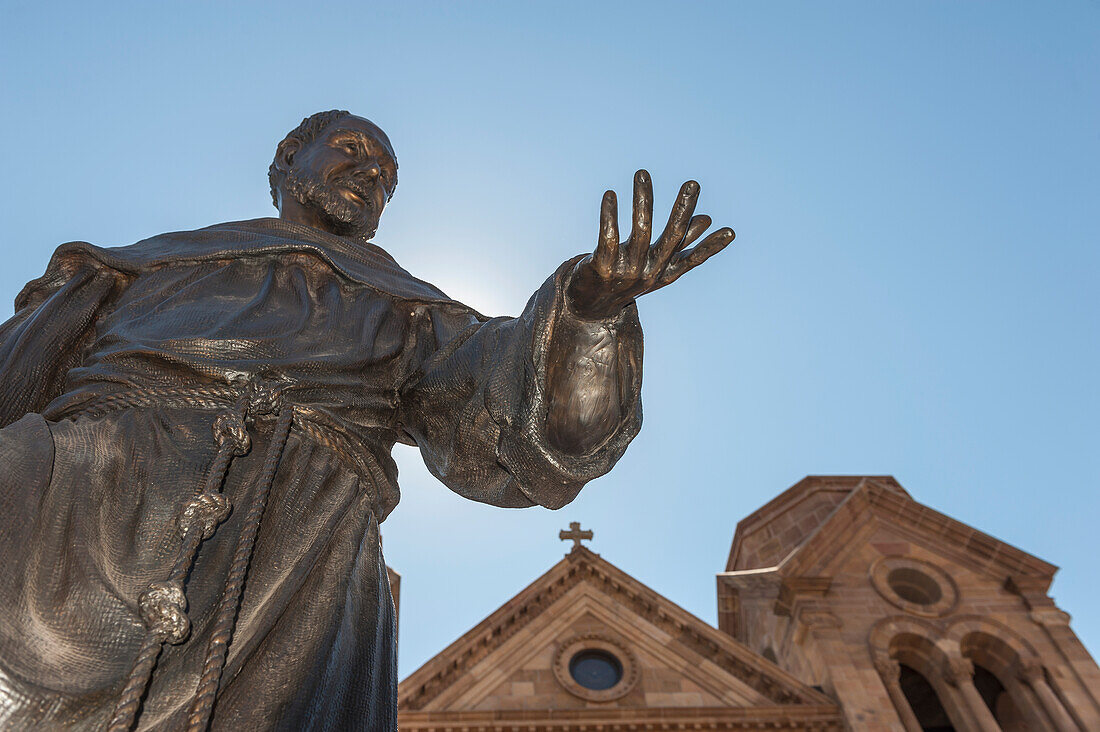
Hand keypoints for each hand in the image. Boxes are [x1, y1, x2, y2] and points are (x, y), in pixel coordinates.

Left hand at [565, 169, 734, 319]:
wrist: (588, 309)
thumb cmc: (626, 281)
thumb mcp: (654, 265)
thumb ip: (679, 243)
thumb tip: (705, 219)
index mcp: (665, 273)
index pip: (692, 258)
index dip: (711, 246)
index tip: (731, 232)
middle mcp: (649, 272)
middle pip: (671, 237)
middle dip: (682, 209)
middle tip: (692, 183)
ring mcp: (626, 271)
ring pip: (640, 230)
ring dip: (643, 199)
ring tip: (642, 173)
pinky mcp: (603, 267)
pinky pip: (609, 237)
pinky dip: (610, 214)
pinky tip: (610, 194)